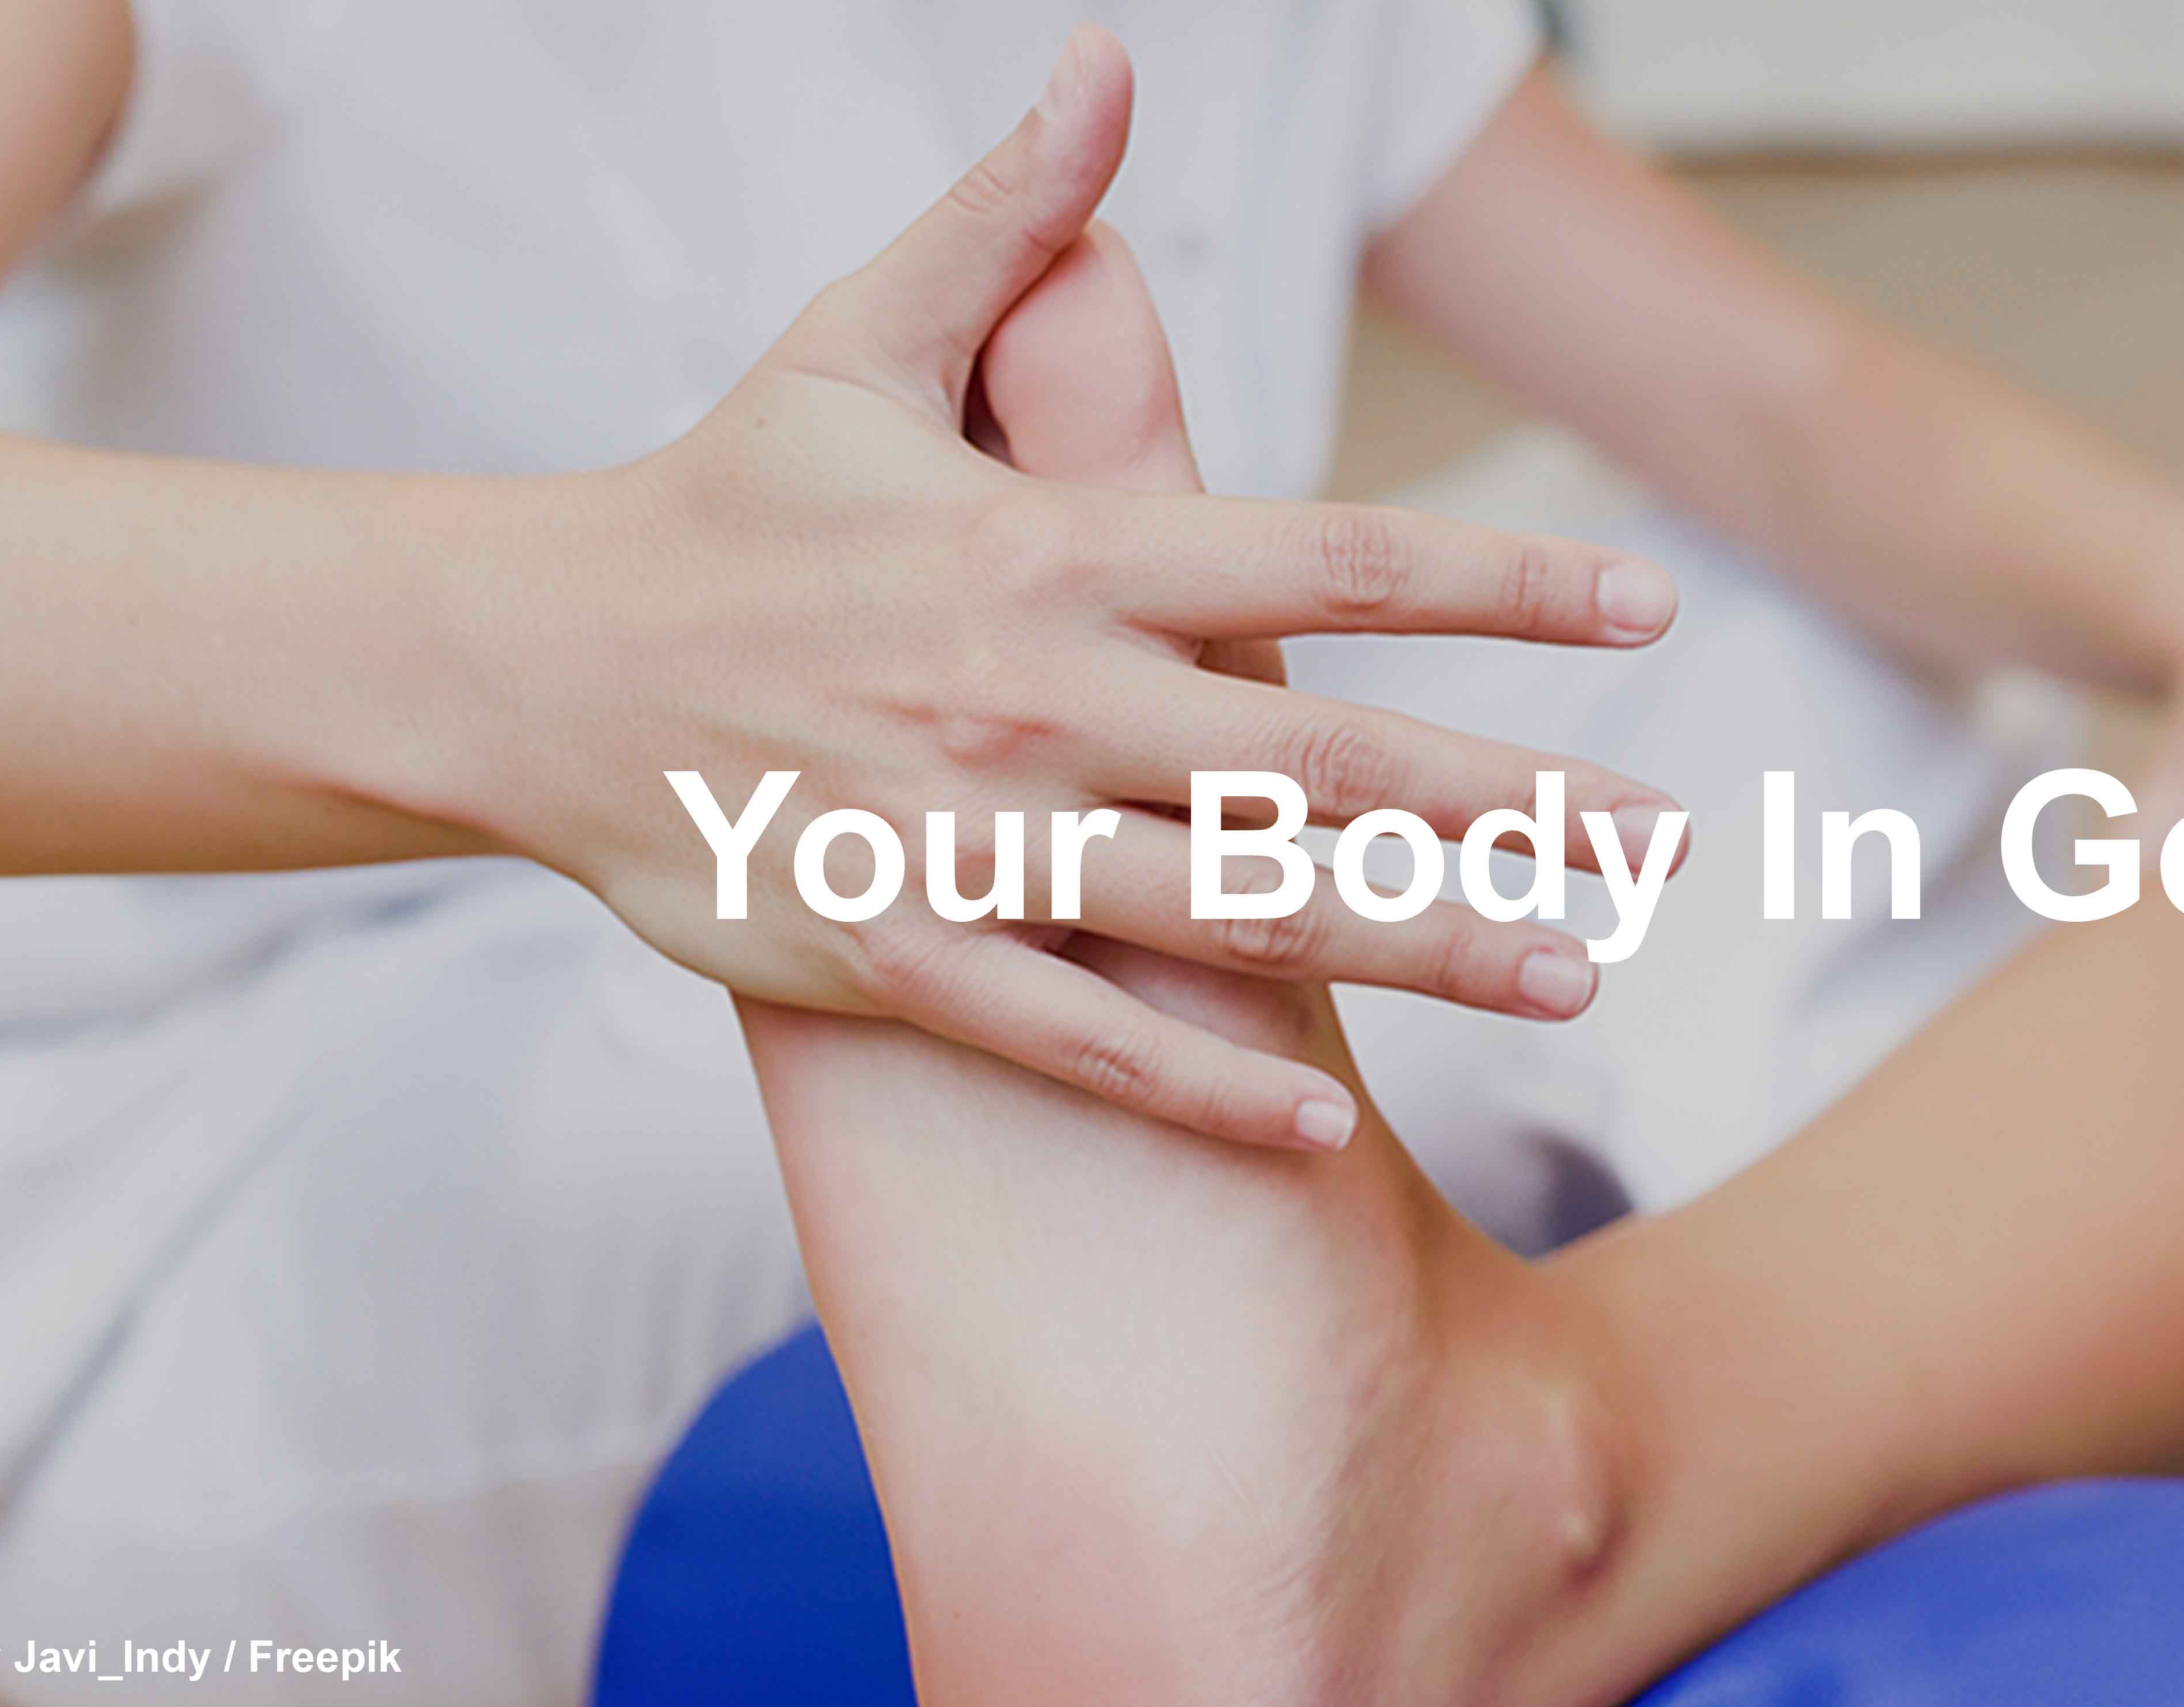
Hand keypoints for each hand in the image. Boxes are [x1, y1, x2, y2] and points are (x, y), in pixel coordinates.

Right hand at [418, 33, 1680, 1148]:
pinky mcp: (890, 955)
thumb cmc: (716, 504)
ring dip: (1419, 948)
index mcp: (1050, 549)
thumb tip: (1104, 65)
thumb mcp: (854, 336)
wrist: (517, 664)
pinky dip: (1203, 1084)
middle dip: (1513, 802)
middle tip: (1665, 844)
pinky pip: (1079, 1038)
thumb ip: (1005, 219)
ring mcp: (966, 840)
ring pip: (1237, 910)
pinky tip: (1326, 1124)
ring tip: (1576, 973)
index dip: (1505, 584)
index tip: (1648, 606)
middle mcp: (1033, 699)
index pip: (1331, 561)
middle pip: (1324, 760)